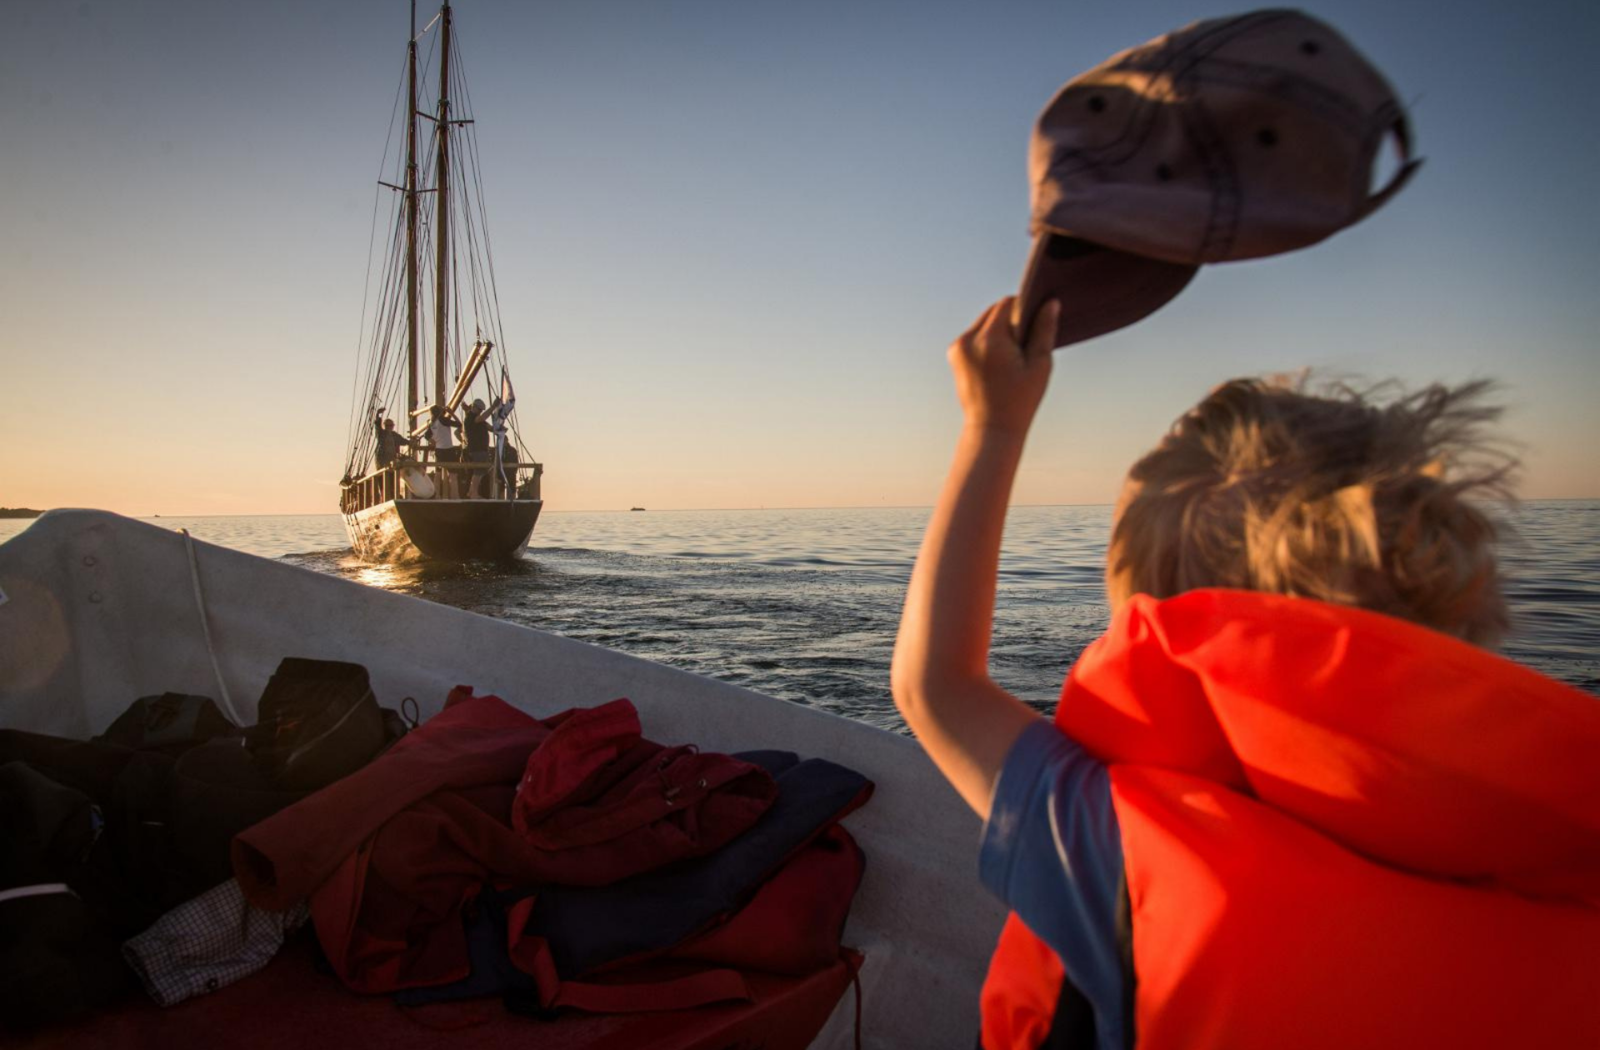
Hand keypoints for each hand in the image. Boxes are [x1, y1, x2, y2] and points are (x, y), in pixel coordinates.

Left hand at [947, 296, 1058, 436]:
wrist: (992, 428)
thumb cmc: (1020, 401)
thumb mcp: (1039, 364)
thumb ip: (1044, 330)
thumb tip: (1050, 303)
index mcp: (989, 340)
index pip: (1007, 303)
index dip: (1024, 309)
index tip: (1035, 327)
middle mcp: (967, 339)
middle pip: (994, 311)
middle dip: (1011, 321)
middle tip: (1024, 348)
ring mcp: (957, 347)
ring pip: (984, 322)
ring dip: (999, 331)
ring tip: (1011, 358)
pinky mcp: (954, 354)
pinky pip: (975, 335)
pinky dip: (988, 341)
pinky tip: (999, 363)